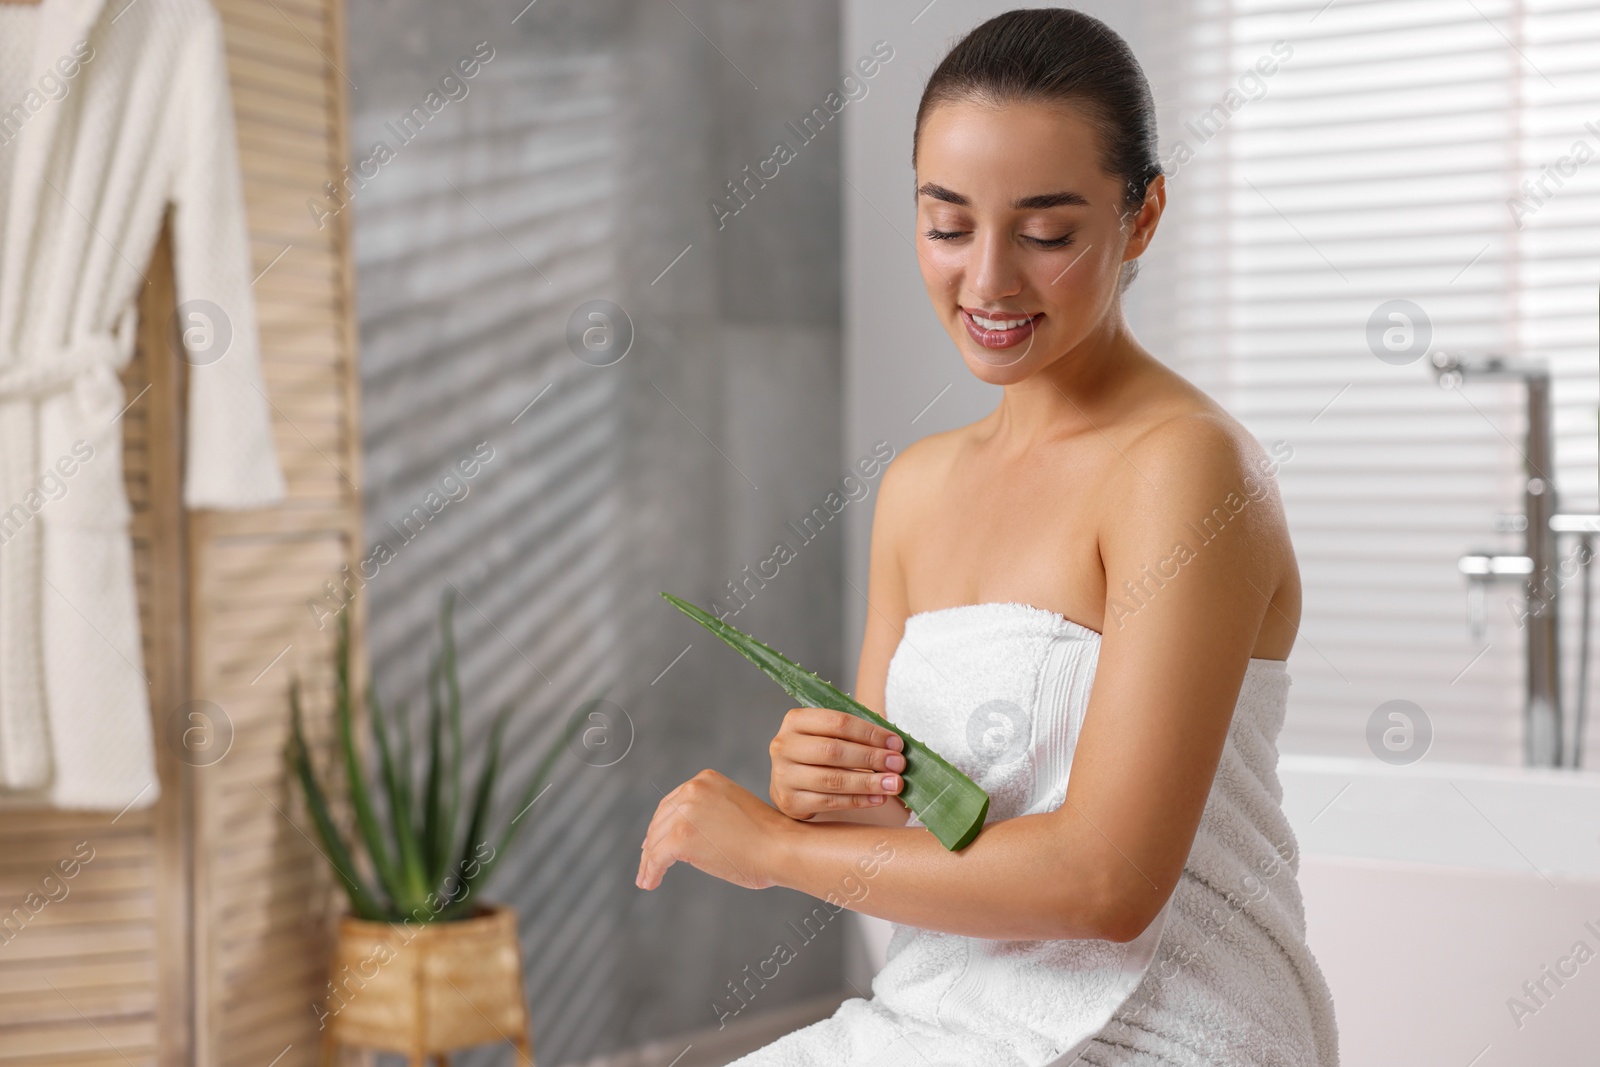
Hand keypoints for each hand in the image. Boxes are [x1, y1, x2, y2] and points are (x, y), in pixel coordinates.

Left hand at [636, 769, 789, 890]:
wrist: (781, 847)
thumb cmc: (767, 837)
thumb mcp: (732, 809)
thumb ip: (708, 813)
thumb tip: (681, 835)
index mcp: (706, 780)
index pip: (673, 802)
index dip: (661, 823)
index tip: (653, 839)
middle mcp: (692, 789)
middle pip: (661, 819)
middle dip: (652, 842)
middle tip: (647, 860)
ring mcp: (685, 812)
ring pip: (655, 839)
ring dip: (649, 861)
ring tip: (647, 878)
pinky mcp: (681, 837)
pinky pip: (656, 857)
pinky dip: (650, 871)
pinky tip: (650, 882)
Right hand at [769, 708, 905, 819]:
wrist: (788, 784)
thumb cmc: (816, 755)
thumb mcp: (828, 735)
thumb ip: (855, 736)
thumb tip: (895, 746)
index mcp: (796, 721)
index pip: (837, 722)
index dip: (870, 733)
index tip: (896, 743)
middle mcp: (784, 746)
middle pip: (834, 750)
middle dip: (871, 757)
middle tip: (898, 764)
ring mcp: (784, 775)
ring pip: (833, 779)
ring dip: (868, 782)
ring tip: (893, 784)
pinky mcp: (790, 801)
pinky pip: (829, 802)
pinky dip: (858, 800)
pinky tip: (878, 798)